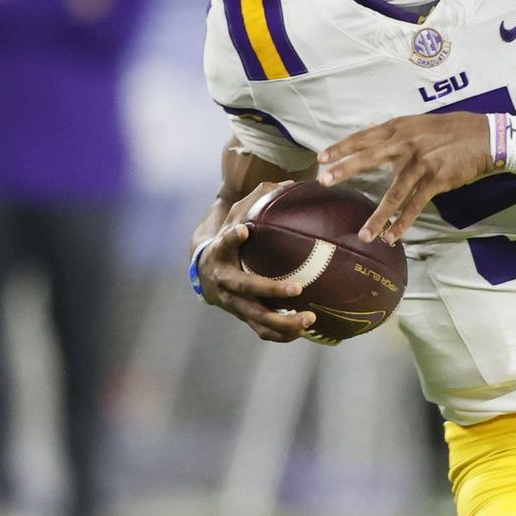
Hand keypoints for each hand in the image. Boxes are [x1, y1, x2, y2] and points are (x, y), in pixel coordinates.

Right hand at [196, 179, 316, 341]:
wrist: (205, 273)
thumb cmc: (228, 242)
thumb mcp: (234, 220)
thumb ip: (255, 202)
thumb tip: (286, 182)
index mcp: (221, 254)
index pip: (224, 243)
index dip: (232, 238)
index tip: (243, 230)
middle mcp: (225, 282)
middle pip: (246, 288)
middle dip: (271, 290)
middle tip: (298, 288)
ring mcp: (234, 304)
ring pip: (257, 318)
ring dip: (283, 322)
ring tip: (310, 319)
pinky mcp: (244, 318)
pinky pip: (264, 331)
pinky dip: (284, 334)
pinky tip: (307, 330)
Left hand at [317, 112, 490, 242]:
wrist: (484, 137)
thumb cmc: (451, 130)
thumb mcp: (419, 123)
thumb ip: (395, 131)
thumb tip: (370, 130)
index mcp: (400, 128)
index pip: (365, 137)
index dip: (343, 147)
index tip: (322, 157)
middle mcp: (406, 144)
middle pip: (370, 158)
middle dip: (346, 170)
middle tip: (324, 181)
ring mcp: (420, 163)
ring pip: (394, 194)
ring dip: (378, 217)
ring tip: (364, 234)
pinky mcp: (435, 180)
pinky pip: (415, 205)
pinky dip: (404, 223)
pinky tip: (393, 237)